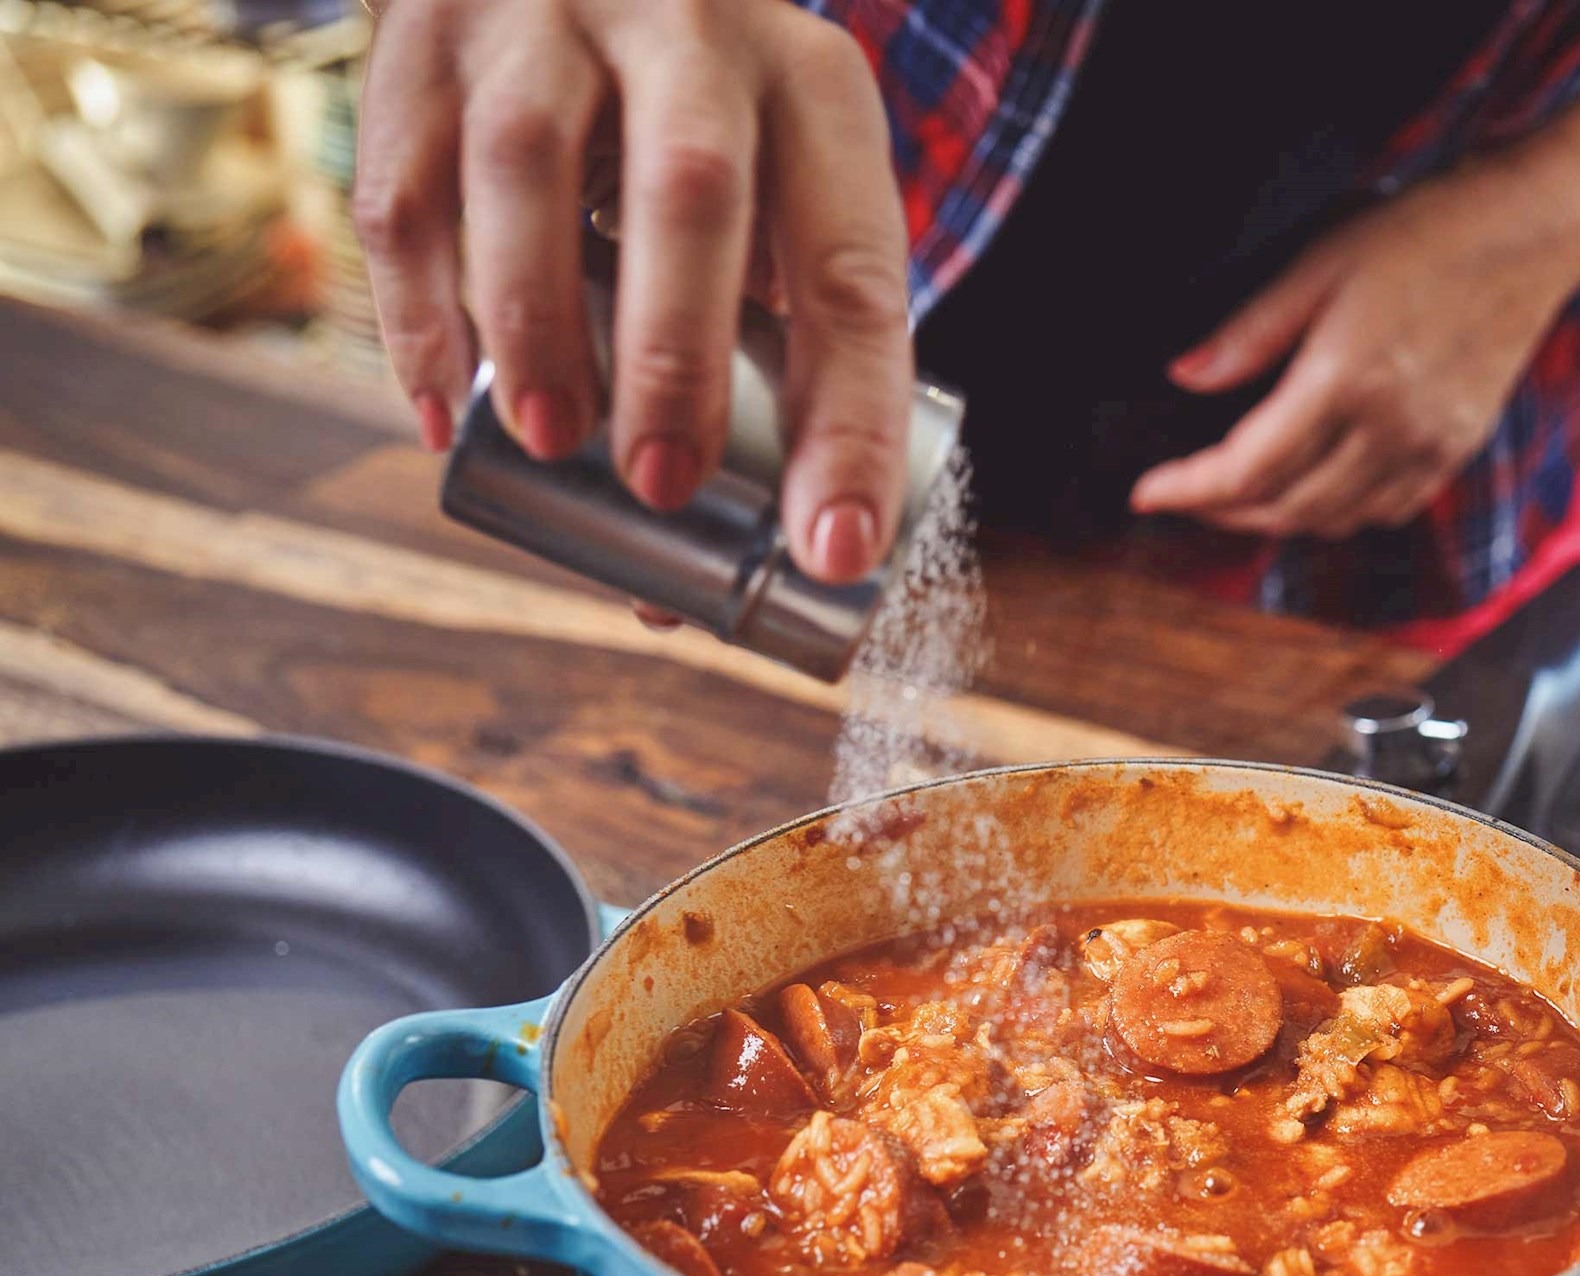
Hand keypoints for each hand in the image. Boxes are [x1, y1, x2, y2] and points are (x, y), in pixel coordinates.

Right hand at [353, 0, 912, 581]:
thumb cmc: (692, 118)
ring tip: (553, 447)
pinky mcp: (424, 33)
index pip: (853, 269)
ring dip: (539, 327)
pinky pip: (406, 182)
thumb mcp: (767, 195)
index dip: (852, 422)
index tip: (833, 550)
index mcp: (813, 89)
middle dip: (677, 359)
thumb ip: (746, 368)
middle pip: (693, 192)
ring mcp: (547, 16)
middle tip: (662, 485)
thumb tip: (668, 593)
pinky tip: (445, 409)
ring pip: (528, 168)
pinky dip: (421, 310)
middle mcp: (692, 29)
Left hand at [1131, 96, 1579, 541]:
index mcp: (1345, 379)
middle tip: (1185, 493)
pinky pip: (1385, 512)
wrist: (1526, 235)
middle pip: (1286, 508)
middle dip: (1224, 512)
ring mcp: (1429, 448)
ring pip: (1335, 522)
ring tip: (1239, 498)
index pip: (1248, 467)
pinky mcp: (1456, 452)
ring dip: (1278, 520)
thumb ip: (1250, 331)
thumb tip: (1186, 376)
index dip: (1189, 489)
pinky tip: (1314, 489)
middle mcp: (1390, 429)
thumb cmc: (1424, 235)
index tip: (1147, 492)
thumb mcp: (1319, 264)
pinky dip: (1337, 515)